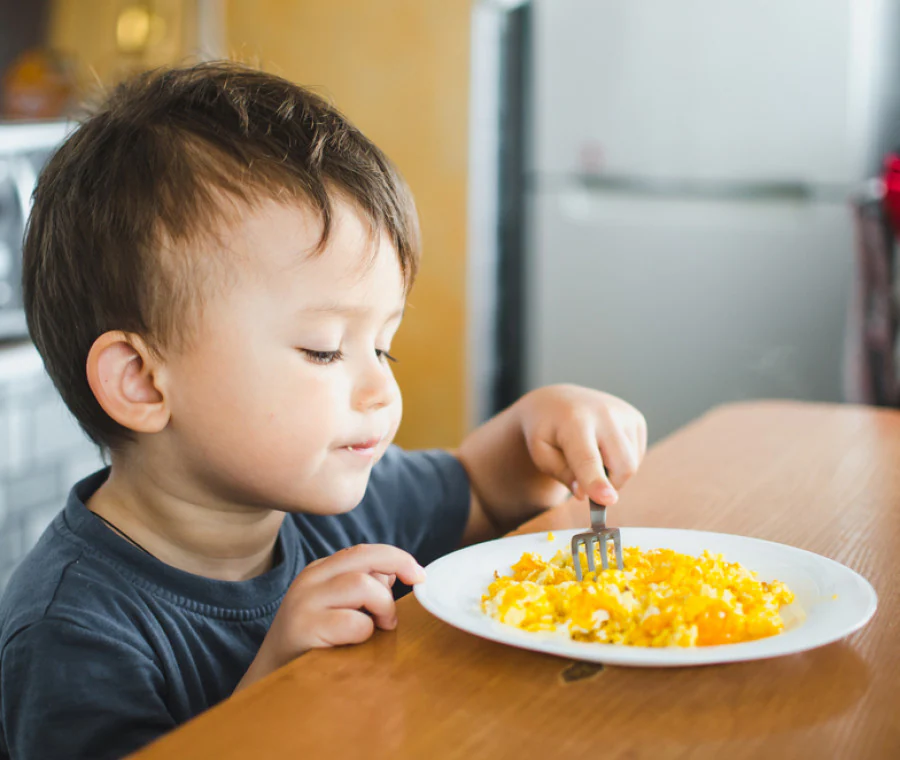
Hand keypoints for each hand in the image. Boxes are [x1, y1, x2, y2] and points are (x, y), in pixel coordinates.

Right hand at [236, 544, 424, 690]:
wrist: (269, 678)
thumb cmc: (314, 644)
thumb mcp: (337, 608)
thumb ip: (363, 588)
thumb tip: (395, 573)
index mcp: (320, 571)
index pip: (364, 551)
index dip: (397, 557)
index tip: (419, 574)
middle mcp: (310, 580)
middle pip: (364, 556)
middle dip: (399, 564)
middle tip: (416, 585)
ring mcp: (304, 602)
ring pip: (361, 585)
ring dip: (383, 606)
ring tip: (381, 626)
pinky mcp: (303, 629)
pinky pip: (353, 623)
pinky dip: (366, 632)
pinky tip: (358, 644)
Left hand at [517, 384, 646, 505]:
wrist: (559, 400)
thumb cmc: (547, 430)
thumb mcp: (541, 453)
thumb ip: (561, 474)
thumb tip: (585, 494)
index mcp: (573, 421)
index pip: (587, 457)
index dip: (597, 481)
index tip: (607, 501)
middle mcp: (604, 413)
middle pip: (622, 465)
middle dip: (610, 485)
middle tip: (588, 483)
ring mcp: (624, 414)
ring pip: (632, 464)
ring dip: (614, 473)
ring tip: (591, 456)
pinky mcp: (636, 419)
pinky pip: (637, 456)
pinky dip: (621, 462)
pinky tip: (604, 448)